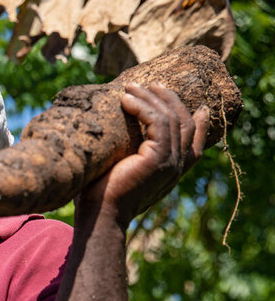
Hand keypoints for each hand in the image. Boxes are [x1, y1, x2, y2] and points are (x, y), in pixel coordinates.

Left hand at [78, 83, 208, 227]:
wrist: (99, 216)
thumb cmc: (99, 197)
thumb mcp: (120, 172)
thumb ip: (129, 155)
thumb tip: (112, 134)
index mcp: (171, 172)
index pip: (195, 143)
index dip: (200, 123)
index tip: (200, 106)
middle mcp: (176, 167)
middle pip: (185, 123)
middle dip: (169, 99)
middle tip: (152, 84)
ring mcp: (170, 163)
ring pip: (170, 118)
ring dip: (151, 98)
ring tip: (131, 86)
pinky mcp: (158, 158)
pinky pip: (157, 121)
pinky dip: (142, 106)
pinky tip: (125, 99)